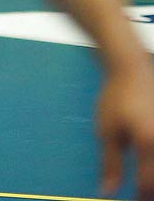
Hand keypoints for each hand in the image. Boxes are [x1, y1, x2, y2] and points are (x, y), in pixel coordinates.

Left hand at [96, 59, 153, 199]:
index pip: (148, 183)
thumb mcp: (107, 131)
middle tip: (143, 196)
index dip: (141, 197)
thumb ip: (111, 164)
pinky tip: (151, 167)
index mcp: (147, 143)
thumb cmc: (116, 99)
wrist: (132, 70)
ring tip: (148, 185)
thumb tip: (108, 190)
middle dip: (153, 191)